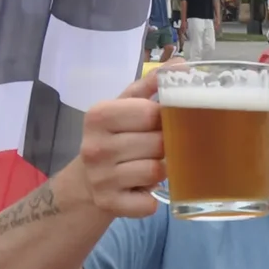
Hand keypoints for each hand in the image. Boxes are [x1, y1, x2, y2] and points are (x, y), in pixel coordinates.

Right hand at [68, 68, 166, 219]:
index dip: (166, 118)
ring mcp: (100, 178)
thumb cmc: (115, 136)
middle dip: (166, 145)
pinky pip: (148, 204)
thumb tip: (182, 64)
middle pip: (157, 143)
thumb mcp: (126, 106)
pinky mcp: (109, 204)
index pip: (150, 113)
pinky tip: (142, 190)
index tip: (164, 121)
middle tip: (158, 146)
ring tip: (150, 165)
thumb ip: (151, 85)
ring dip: (162, 170)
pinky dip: (152, 199)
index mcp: (99, 115)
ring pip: (156, 171)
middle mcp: (94, 147)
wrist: (85, 181)